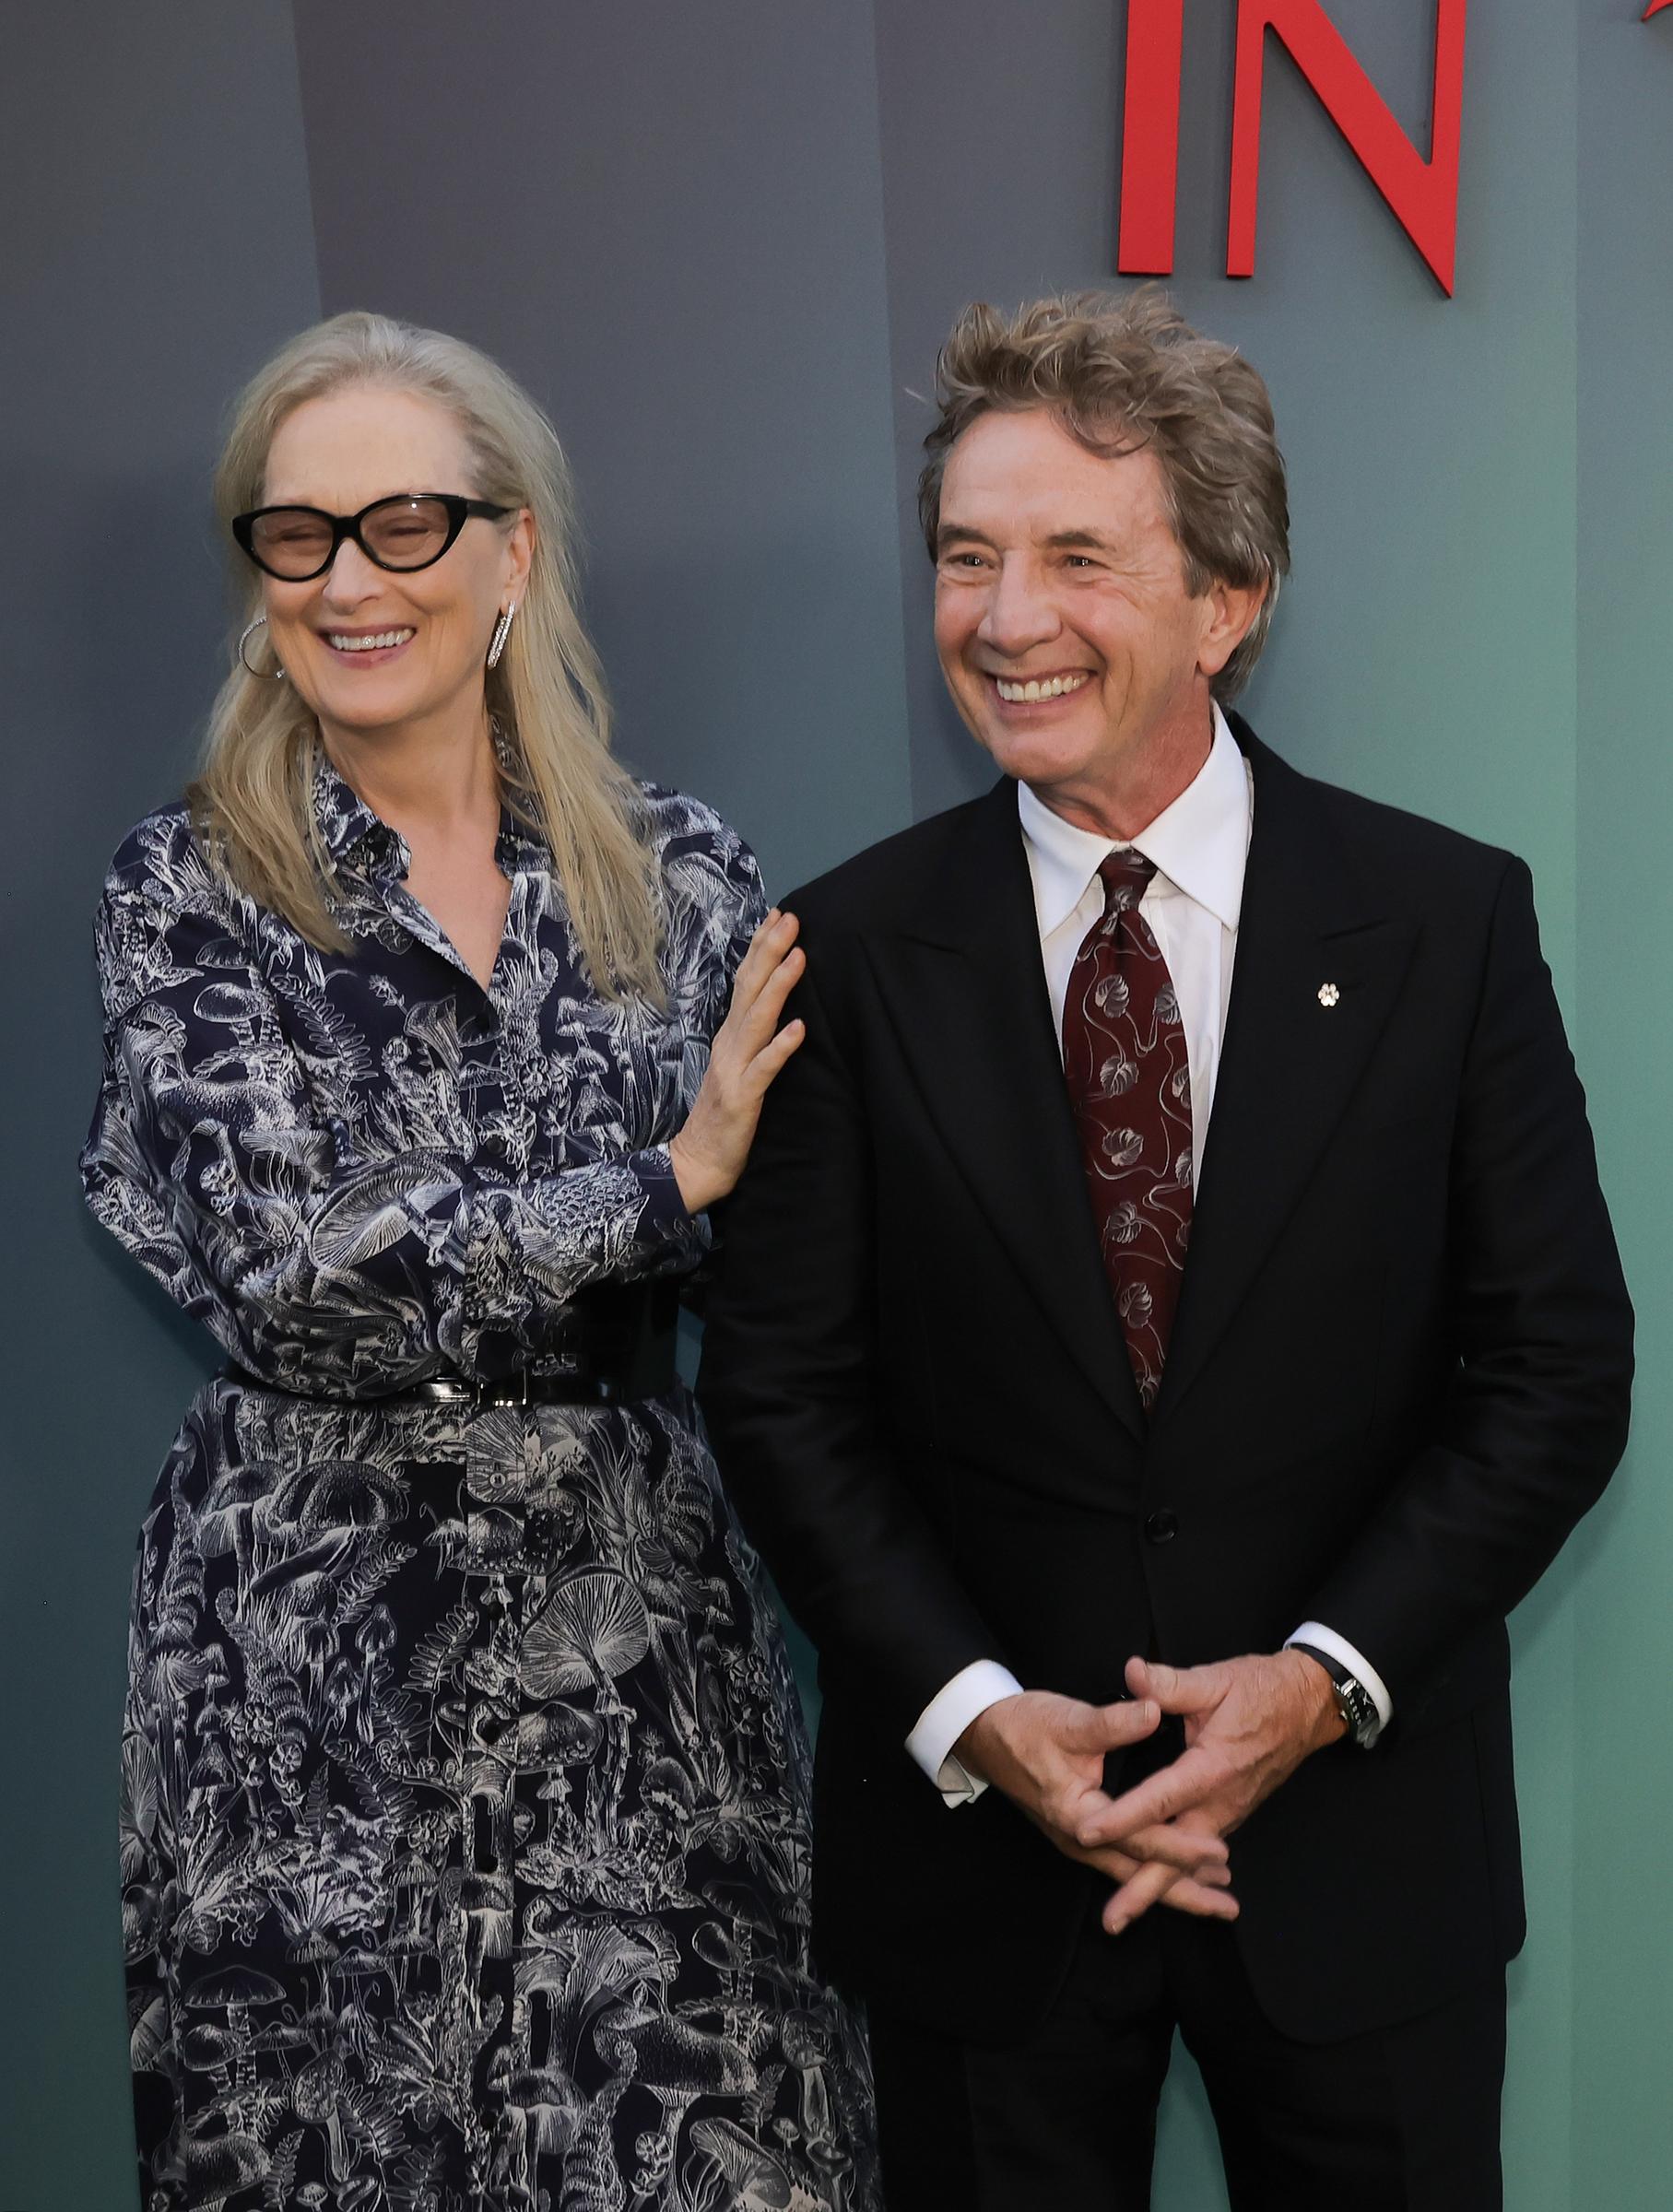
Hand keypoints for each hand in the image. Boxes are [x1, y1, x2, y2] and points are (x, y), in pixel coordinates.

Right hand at [670, 910, 805, 1214]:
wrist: (697, 1162)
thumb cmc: (722, 1116)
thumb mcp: (739, 1067)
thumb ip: (752, 1036)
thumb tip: (772, 1005)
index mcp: (730, 1036)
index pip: (746, 983)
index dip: (762, 949)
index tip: (780, 915)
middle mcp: (729, 1045)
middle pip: (750, 990)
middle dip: (770, 952)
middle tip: (790, 918)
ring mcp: (734, 1070)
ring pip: (757, 1020)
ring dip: (778, 987)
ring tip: (798, 957)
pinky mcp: (743, 1098)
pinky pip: (764, 1069)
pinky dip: (781, 1047)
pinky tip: (799, 1029)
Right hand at [955, 1692, 1234, 1918]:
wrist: (984, 1734)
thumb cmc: (1025, 1727)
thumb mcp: (1069, 1720)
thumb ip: (1115, 1721)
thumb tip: (1155, 1712)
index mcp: (1078, 1815)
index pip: (1139, 1838)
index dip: (1180, 1846)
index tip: (1218, 1851)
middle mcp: (1079, 1839)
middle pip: (1139, 1872)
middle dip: (1185, 1889)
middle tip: (1228, 1904)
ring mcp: (1077, 1840)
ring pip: (1132, 1873)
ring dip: (1173, 1888)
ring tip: (1213, 1900)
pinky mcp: (1079, 1832)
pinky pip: (1121, 1862)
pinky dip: (1150, 1873)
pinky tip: (1172, 1877)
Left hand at [1078, 1651, 1344, 1933]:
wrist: (1308, 1704)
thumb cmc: (1261, 1690)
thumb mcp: (1215, 1679)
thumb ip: (1170, 1683)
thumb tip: (1131, 1674)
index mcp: (1213, 1768)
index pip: (1160, 1800)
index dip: (1123, 1818)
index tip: (1088, 1833)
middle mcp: (1222, 1801)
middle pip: (1177, 1855)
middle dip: (1143, 1888)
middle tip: (1112, 1920)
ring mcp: (1229, 1812)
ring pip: (1189, 1860)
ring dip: (1158, 1888)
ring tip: (1124, 1914)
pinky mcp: (1230, 1812)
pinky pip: (1201, 1853)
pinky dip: (1180, 1875)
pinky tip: (1162, 1891)